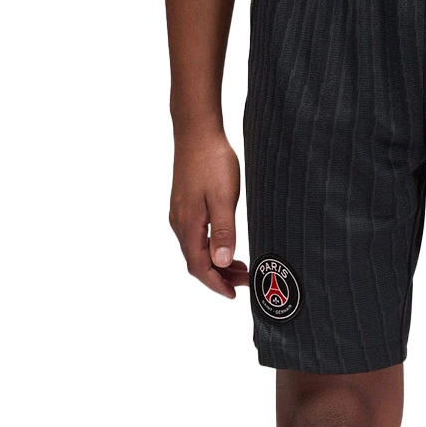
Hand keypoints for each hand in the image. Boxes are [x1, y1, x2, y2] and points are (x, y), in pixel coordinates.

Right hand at [168, 130, 248, 297]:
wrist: (197, 131)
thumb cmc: (212, 162)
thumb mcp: (223, 198)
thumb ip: (223, 232)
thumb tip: (221, 262)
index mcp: (188, 225)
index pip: (199, 267)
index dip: (216, 284)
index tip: (234, 294)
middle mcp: (180, 223)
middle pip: (197, 262)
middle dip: (220, 276)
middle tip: (245, 281)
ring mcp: (181, 214)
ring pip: (197, 250)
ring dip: (217, 263)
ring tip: (241, 267)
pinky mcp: (185, 205)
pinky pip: (197, 237)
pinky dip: (212, 248)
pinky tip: (227, 245)